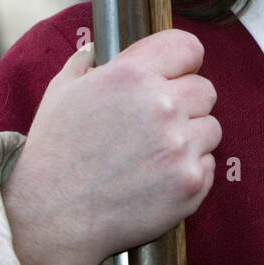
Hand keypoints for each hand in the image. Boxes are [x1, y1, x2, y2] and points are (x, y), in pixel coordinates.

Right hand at [2, 30, 220, 264]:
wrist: (53, 217)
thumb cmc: (54, 152)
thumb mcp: (60, 93)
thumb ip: (84, 63)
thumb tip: (96, 49)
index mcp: (132, 75)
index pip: (187, 47)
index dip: (183, 60)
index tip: (177, 72)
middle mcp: (162, 105)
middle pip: (205, 89)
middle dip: (187, 102)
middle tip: (158, 123)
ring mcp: (180, 146)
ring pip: (210, 127)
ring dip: (190, 137)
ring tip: (154, 154)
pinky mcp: (191, 182)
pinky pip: (208, 164)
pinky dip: (189, 170)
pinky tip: (157, 178)